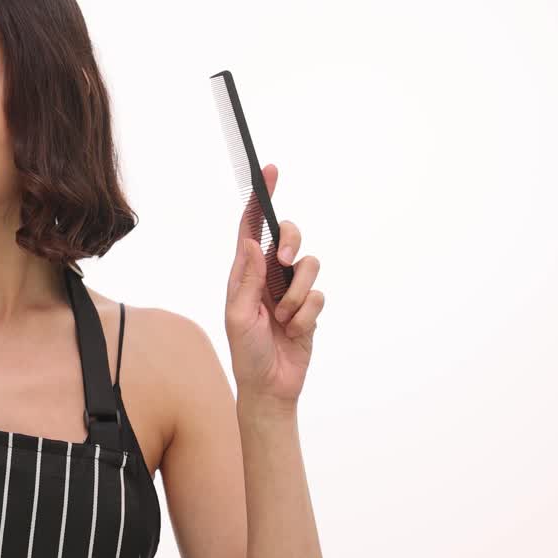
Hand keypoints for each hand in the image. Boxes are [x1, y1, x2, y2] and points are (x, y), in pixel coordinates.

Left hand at [224, 164, 324, 407]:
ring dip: (297, 295)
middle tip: (283, 261)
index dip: (260, 199)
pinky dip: (307, 314)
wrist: (270, 386)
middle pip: (288, 235)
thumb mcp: (238, 316)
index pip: (252, 227)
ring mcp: (292, 290)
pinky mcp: (311, 307)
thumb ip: (247, 279)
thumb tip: (249, 241)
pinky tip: (295, 331)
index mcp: (245, 272)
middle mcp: (269, 275)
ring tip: (284, 318)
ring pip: (308, 265)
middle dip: (290, 242)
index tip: (269, 171)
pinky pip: (318, 296)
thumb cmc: (246, 352)